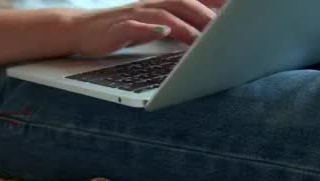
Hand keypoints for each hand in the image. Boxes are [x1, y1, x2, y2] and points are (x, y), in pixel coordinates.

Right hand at [68, 0, 224, 56]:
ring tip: (201, 38)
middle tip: (228, 29)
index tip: (239, 10)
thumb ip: (176, 25)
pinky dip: (150, 28)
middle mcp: (150, 5)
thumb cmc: (119, 30)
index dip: (217, 2)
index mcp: (161, 4)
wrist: (80, 30)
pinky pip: (135, 25)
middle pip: (184, 3)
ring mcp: (134, 15)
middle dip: (207, 15)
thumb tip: (205, 31)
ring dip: (185, 25)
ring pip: (164, 14)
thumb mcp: (151, 26)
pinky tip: (163, 31)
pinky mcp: (118, 27)